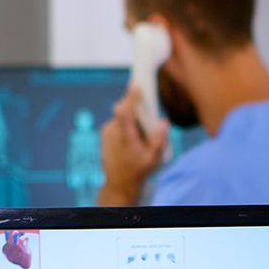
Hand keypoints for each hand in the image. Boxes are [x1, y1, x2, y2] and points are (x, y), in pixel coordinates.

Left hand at [97, 86, 169, 205]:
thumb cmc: (137, 171)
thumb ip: (159, 140)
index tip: (136, 84)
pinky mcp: (105, 135)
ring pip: (121, 118)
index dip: (130, 97)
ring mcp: (107, 133)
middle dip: (134, 106)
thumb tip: (163, 123)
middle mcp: (113, 132)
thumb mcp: (153, 159)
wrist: (118, 184)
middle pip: (123, 111)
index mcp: (125, 137)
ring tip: (141, 133)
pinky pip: (117, 124)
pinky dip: (126, 125)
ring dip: (131, 119)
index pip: (125, 111)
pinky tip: (133, 138)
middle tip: (145, 108)